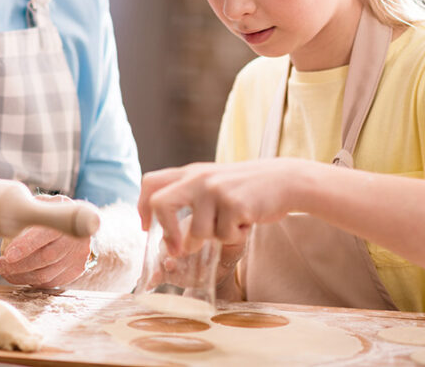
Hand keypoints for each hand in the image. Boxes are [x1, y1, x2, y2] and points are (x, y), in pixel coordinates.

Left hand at [0, 195, 91, 287]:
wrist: (77, 220)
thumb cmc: (50, 210)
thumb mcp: (40, 203)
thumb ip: (25, 213)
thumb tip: (3, 227)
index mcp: (65, 216)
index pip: (45, 234)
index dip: (25, 246)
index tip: (7, 255)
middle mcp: (75, 237)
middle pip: (45, 257)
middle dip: (18, 265)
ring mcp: (78, 255)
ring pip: (46, 274)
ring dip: (21, 276)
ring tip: (3, 271)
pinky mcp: (76, 270)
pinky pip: (50, 282)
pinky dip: (31, 281)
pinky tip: (18, 275)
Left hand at [138, 159, 310, 255]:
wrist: (282, 180)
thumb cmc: (244, 190)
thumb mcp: (213, 189)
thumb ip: (192, 209)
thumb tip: (175, 247)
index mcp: (189, 173)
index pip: (150, 183)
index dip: (142, 207)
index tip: (147, 228)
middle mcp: (197, 178)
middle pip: (161, 203)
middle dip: (167, 233)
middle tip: (176, 251)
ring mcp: (215, 190)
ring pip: (198, 232)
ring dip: (215, 237)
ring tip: (232, 223)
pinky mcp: (234, 203)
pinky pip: (224, 236)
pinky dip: (235, 236)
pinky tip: (246, 221)